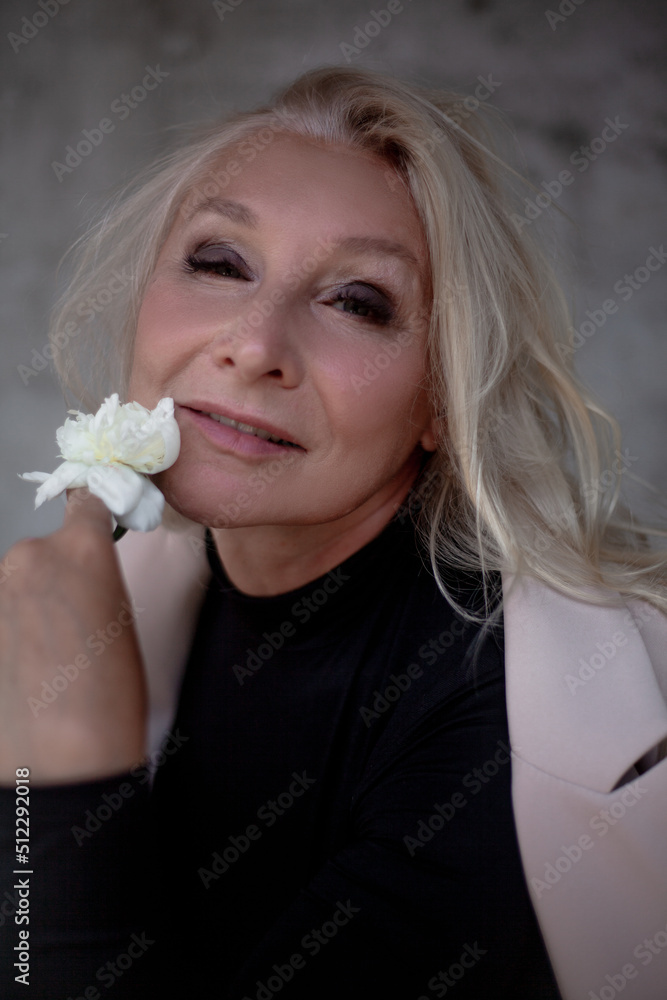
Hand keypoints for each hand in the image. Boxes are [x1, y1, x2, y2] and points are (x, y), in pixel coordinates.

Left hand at [0, 491, 146, 784]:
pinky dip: (6, 638)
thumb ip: (96, 580)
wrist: (60, 765)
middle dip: (52, 581)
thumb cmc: (108, 702)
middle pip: (41, 554)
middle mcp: (29, 558)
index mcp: (81, 549)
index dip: (89, 515)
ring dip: (22, 612)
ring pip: (11, 590)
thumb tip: (79, 575)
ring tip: (41, 662)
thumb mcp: (121, 624)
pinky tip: (18, 674)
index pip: (84, 502)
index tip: (90, 522)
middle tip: (71, 628)